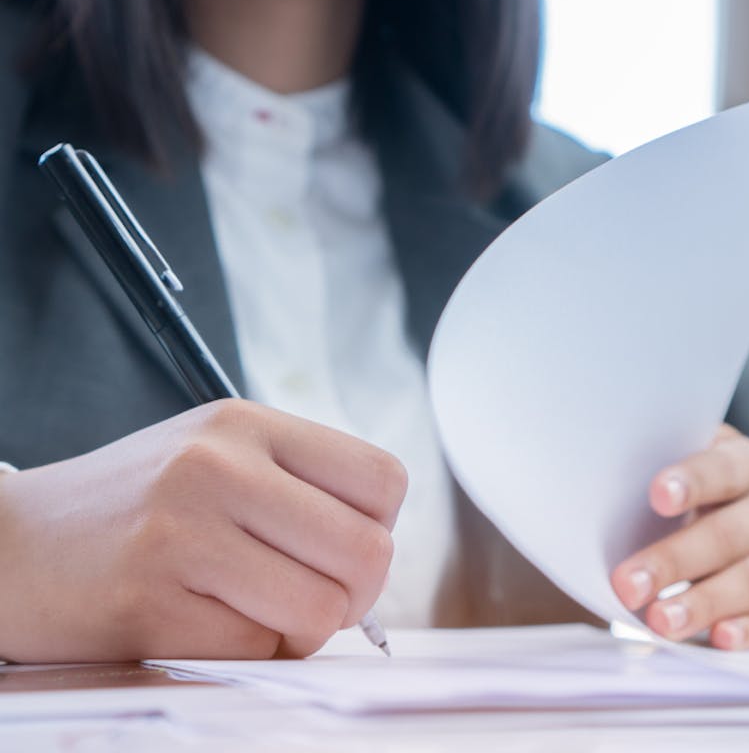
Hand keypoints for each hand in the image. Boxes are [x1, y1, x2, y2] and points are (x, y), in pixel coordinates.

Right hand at [0, 399, 405, 661]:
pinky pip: (258, 650)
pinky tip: (208, 625)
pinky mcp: (151, 602)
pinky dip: (250, 652)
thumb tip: (378, 549)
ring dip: (303, 630)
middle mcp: (220, 466)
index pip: (383, 478)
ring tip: (257, 610)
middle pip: (368, 551)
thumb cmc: (136, 505)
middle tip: (315, 595)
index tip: (344, 546)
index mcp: (246, 424)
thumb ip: (300, 487)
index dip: (380, 527)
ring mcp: (184, 531)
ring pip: (323, 610)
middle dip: (356, 594)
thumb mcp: (219, 456)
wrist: (14, 544)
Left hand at [611, 425, 748, 648]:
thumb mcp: (697, 464)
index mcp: (744, 468)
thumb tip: (593, 466)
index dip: (690, 482)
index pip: (720, 471)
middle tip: (626, 583)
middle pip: (725, 536)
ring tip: (659, 621)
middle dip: (673, 561)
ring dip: (702, 604)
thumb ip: (659, 463)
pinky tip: (720, 639)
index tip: (657, 496)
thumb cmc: (714, 492)